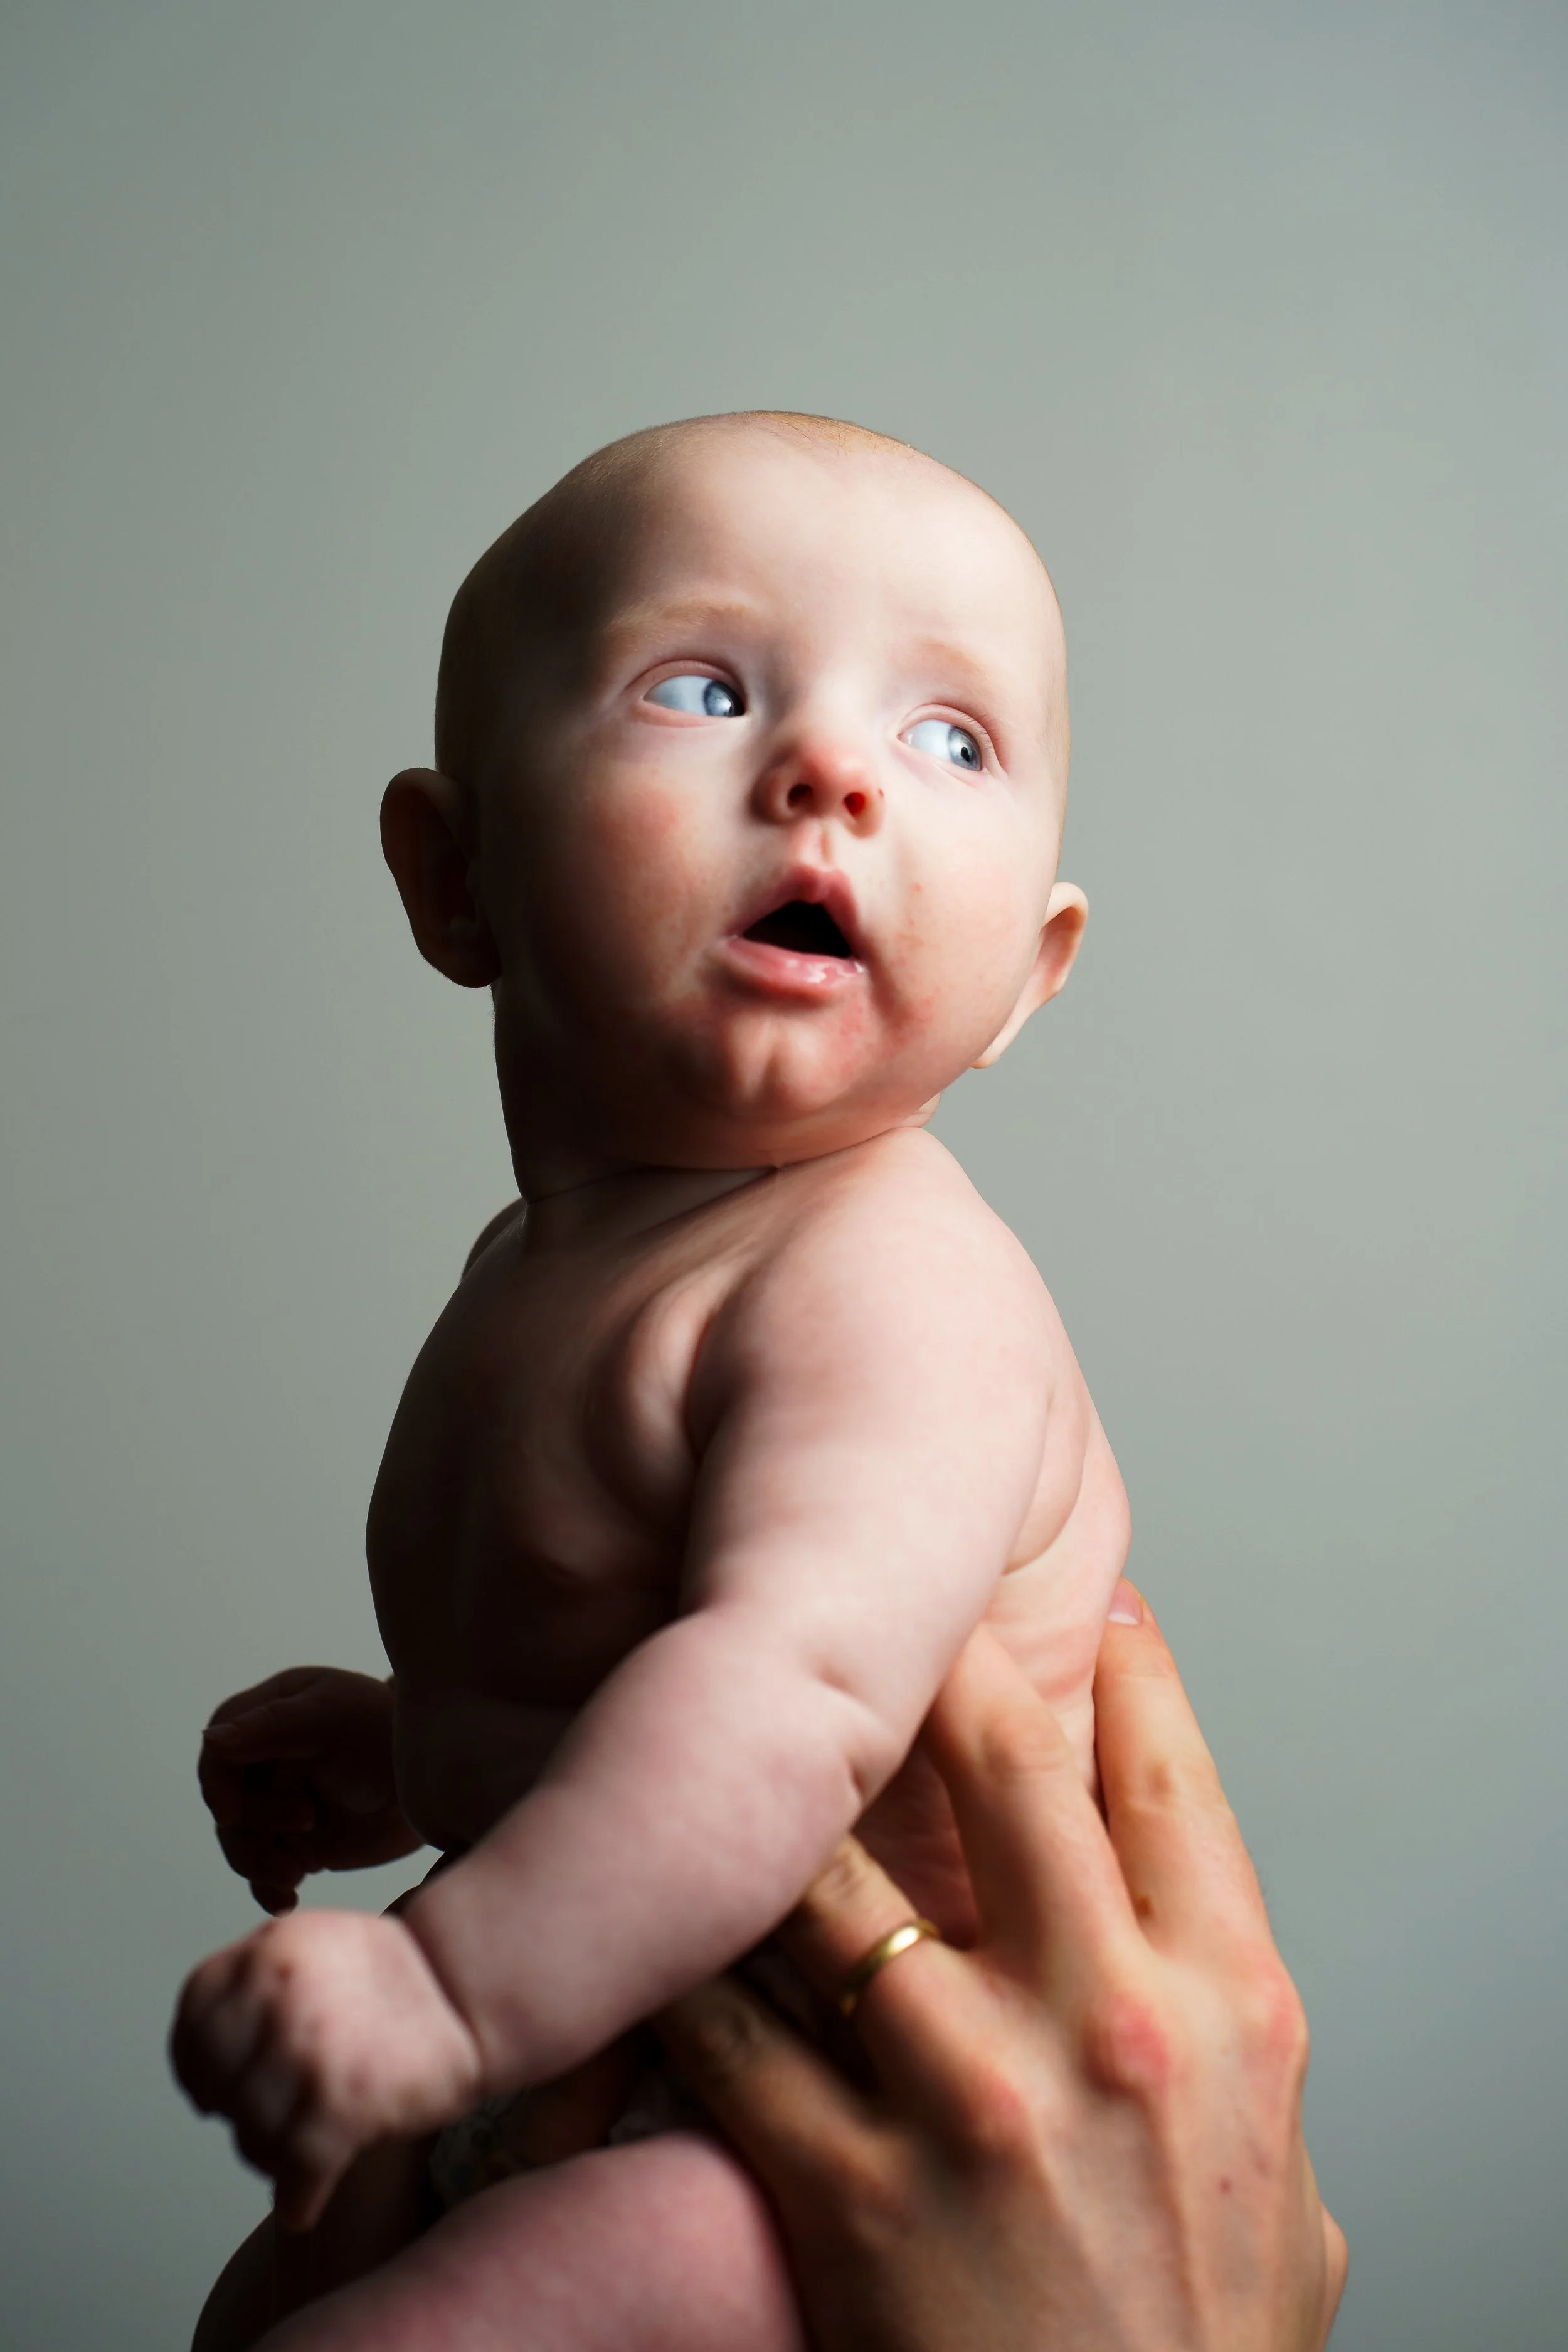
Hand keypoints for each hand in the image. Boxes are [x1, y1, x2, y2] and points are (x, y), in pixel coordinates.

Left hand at [170, 1908, 484, 2230]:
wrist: (473, 1993)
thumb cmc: (405, 1977)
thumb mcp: (316, 1944)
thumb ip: (260, 1979)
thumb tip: (202, 2047)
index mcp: (269, 1949)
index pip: (194, 2017)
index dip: (196, 2062)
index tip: (209, 2088)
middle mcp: (278, 1992)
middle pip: (217, 2082)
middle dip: (235, 2111)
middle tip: (267, 2121)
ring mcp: (306, 2048)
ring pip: (250, 2134)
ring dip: (271, 2156)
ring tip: (298, 2155)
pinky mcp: (342, 2102)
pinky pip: (293, 2172)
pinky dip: (297, 2199)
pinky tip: (304, 2205)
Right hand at [199, 1667, 420, 1911]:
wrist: (439, 1780)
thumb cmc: (390, 1730)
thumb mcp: (335, 1716)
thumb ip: (274, 1725)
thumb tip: (211, 1740)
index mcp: (271, 1717)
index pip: (219, 1752)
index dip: (216, 1784)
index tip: (231, 1813)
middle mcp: (268, 1763)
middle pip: (226, 1805)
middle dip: (254, 1825)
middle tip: (306, 1822)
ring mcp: (280, 1806)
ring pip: (241, 1843)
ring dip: (259, 1862)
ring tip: (295, 1872)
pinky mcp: (297, 1844)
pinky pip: (265, 1873)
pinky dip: (269, 1888)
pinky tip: (287, 1899)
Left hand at [659, 1591, 1346, 2351]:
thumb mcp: (1284, 2195)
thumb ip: (1239, 2059)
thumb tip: (1185, 1945)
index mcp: (1229, 2010)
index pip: (1167, 1773)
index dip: (1116, 1664)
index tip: (1078, 1605)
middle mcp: (1105, 2027)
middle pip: (1000, 1758)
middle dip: (930, 1656)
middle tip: (876, 1615)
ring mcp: (969, 2101)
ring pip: (836, 1866)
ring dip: (782, 1799)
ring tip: (729, 1742)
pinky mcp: (845, 2191)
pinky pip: (731, 2024)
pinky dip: (686, 1962)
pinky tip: (657, 1921)